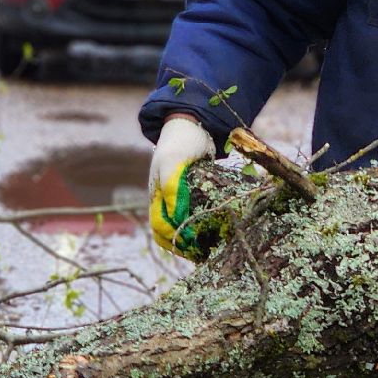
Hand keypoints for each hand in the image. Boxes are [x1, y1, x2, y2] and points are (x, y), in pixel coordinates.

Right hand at [148, 116, 217, 259]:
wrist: (193, 123)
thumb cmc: (180, 141)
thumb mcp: (172, 162)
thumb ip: (172, 188)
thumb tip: (177, 218)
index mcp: (157, 196)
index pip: (161, 228)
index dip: (175, 241)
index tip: (195, 247)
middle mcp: (167, 201)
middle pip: (171, 233)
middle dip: (186, 246)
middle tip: (207, 254)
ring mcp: (181, 198)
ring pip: (185, 227)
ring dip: (197, 239)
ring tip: (214, 247)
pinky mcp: (196, 194)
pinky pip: (198, 216)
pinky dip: (206, 226)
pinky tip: (220, 230)